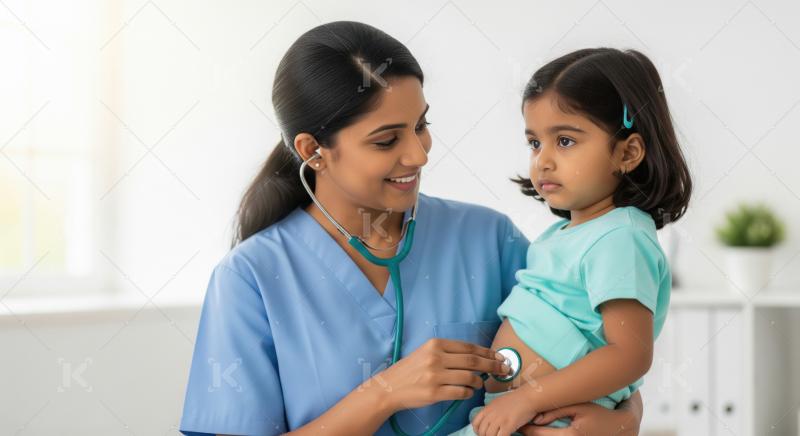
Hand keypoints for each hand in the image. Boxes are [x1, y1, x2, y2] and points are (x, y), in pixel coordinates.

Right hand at [371, 338, 509, 411]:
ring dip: (480, 381)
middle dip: (492, 365)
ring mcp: (435, 376)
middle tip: (504, 369)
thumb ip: (449, 353)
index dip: (487, 352)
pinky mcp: (434, 393)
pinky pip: (460, 392)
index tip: (499, 356)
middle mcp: (436, 358)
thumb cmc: (411, 369)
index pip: (469, 347)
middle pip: (473, 361)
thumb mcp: (427, 352)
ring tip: (481, 383)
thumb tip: (477, 357)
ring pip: (469, 378)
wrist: (390, 387)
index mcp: (436, 344)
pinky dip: (469, 392)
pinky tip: (468, 392)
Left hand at [471, 389, 537, 435]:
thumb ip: (492, 411)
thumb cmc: (517, 400)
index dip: (477, 431)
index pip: (475, 423)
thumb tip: (489, 420)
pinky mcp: (508, 425)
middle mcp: (491, 414)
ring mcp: (499, 419)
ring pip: (489, 435)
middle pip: (482, 431)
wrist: (528, 397)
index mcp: (488, 408)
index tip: (483, 433)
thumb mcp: (499, 403)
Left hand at [516, 402, 639, 435]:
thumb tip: (536, 418)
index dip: (526, 428)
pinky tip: (541, 433)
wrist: (620, 428)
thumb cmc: (600, 415)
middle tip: (518, 426)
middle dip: (529, 434)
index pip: (539, 434)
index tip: (518, 421)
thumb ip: (556, 411)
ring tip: (527, 430)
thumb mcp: (579, 407)